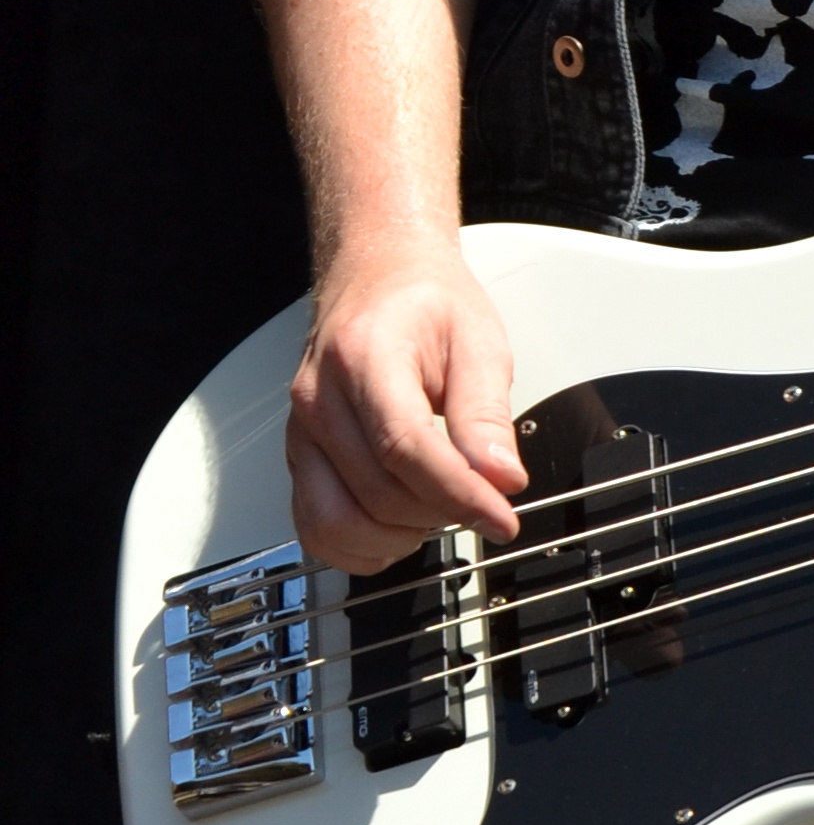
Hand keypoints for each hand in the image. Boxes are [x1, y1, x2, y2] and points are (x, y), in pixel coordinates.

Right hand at [287, 239, 526, 571]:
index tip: (503, 518)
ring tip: (441, 511)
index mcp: (364, 358)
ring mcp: (302, 433)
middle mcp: (320, 400)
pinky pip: (314, 527)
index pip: (405, 447)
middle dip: (441, 513)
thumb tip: (500, 478)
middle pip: (377, 492)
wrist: (377, 278)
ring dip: (400, 536)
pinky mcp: (299, 458)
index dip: (458, 494)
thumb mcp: (477, 342)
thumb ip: (486, 414)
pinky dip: (360, 546)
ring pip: (338, 522)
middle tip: (483, 500)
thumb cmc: (424, 303)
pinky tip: (400, 528)